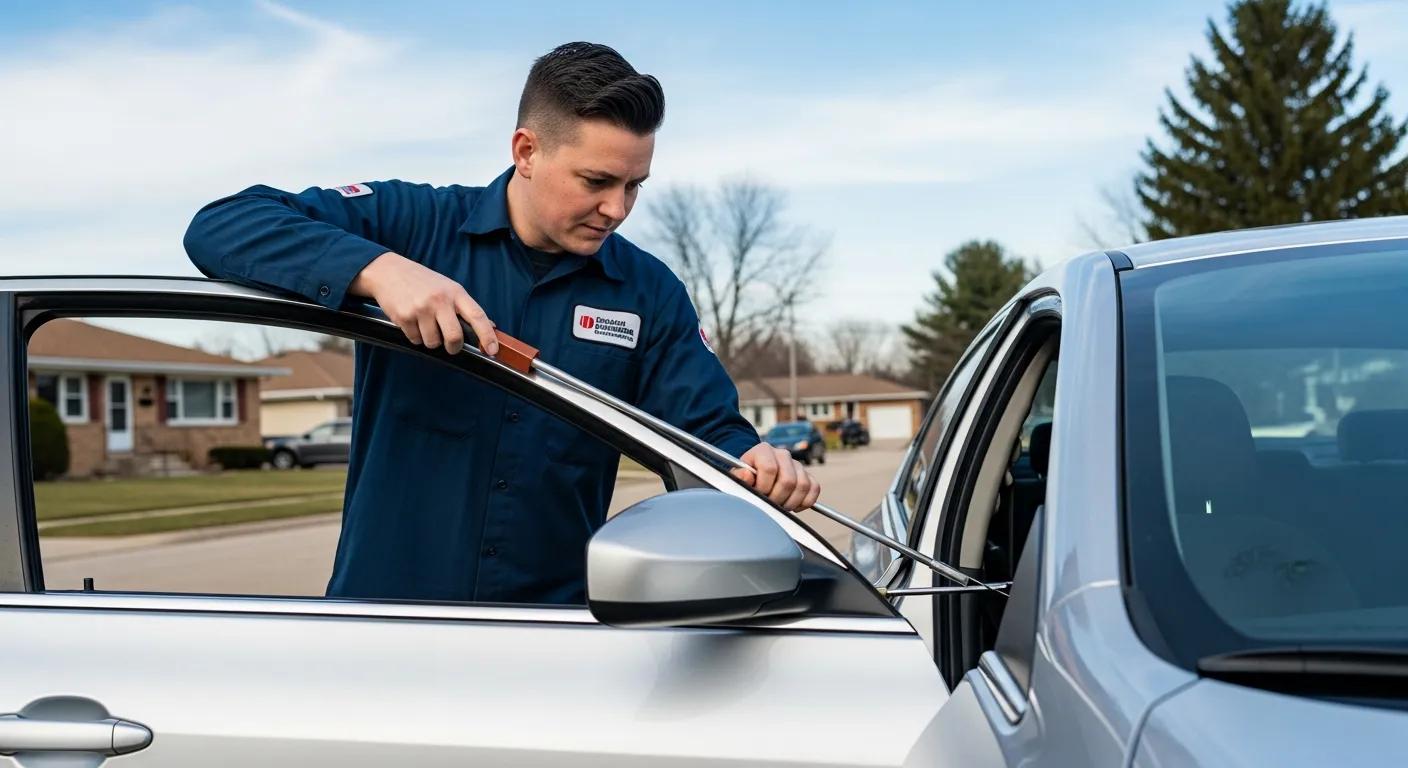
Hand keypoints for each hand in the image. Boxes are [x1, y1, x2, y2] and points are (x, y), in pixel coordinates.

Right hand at [351, 252, 498, 355]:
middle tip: (451, 345)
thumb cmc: (422, 281)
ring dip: (431, 340)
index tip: (492, 350)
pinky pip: (415, 340)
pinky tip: (412, 321)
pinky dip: (415, 336)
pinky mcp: (404, 317)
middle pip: (454, 337)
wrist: (388, 271)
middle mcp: (440, 300)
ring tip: (425, 324)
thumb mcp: (447, 287)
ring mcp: (421, 309)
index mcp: (455, 292)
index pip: (477, 316)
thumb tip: (490, 327)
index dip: (487, 336)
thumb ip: (465, 307)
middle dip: (453, 347)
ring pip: (433, 343)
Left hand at [730, 443, 821, 511]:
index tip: (758, 493)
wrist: (756, 475)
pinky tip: (791, 504)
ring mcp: (797, 464)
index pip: (770, 469)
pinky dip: (804, 502)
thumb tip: (746, 475)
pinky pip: (814, 489)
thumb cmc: (746, 478)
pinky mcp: (808, 475)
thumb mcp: (736, 477)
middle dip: (777, 498)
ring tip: (778, 504)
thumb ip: (739, 477)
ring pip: (803, 486)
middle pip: (788, 480)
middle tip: (768, 503)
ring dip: (790, 502)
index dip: (764, 486)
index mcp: (764, 450)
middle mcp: (783, 454)